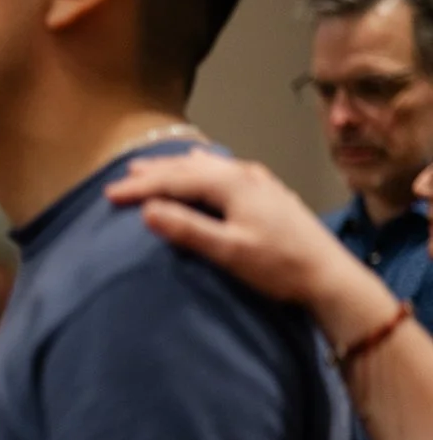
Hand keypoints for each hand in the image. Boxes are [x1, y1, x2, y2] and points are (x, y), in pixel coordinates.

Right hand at [105, 150, 361, 307]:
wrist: (329, 275)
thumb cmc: (279, 266)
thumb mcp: (229, 251)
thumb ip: (188, 229)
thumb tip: (147, 210)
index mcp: (231, 185)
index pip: (175, 181)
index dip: (141, 187)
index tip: (109, 195)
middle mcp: (243, 175)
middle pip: (189, 168)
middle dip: (154, 172)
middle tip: (122, 177)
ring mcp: (258, 181)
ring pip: (206, 167)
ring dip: (175, 167)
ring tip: (150, 167)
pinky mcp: (267, 192)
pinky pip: (223, 170)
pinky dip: (201, 168)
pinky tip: (201, 164)